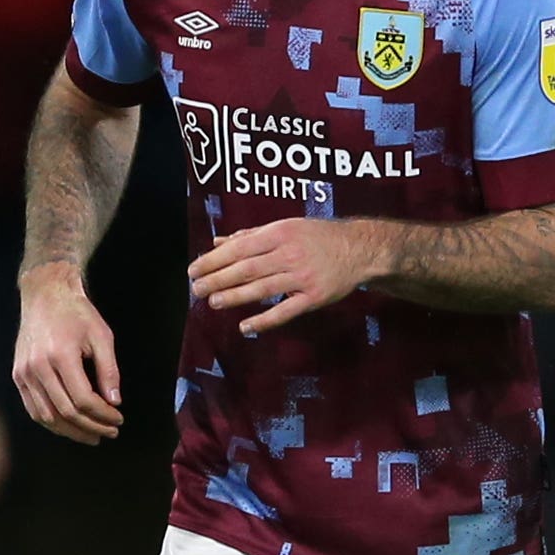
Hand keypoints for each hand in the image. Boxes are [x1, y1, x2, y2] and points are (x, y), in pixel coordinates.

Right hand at [11, 265, 122, 443]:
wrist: (45, 295)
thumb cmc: (76, 313)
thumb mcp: (102, 336)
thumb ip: (109, 370)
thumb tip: (115, 402)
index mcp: (60, 355)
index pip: (83, 399)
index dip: (103, 415)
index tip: (118, 419)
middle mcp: (38, 367)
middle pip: (65, 412)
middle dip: (91, 427)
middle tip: (110, 432)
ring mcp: (24, 373)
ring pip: (47, 416)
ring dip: (71, 431)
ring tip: (92, 436)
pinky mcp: (18, 375)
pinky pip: (33, 409)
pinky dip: (52, 422)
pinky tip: (69, 426)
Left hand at [188, 219, 390, 334]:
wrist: (360, 249)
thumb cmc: (317, 236)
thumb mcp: (285, 227)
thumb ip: (250, 236)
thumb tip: (217, 242)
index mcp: (280, 233)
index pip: (240, 248)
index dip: (214, 259)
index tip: (194, 269)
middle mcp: (289, 254)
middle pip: (247, 269)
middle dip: (218, 279)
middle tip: (196, 289)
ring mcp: (302, 277)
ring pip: (262, 289)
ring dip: (234, 296)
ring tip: (213, 302)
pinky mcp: (314, 297)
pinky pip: (285, 311)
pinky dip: (264, 320)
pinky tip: (245, 326)